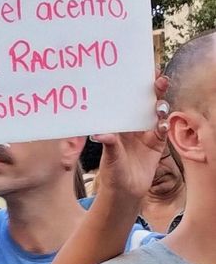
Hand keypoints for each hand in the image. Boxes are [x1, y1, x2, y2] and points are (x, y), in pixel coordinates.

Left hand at [92, 75, 168, 200]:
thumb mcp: (109, 156)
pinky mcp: (157, 144)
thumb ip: (109, 144)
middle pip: (146, 102)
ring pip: (157, 114)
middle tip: (158, 80)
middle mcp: (133, 125)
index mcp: (119, 123)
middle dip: (154, 90)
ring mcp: (146, 134)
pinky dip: (163, 126)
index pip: (127, 100)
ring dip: (160, 106)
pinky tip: (162, 125)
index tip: (140, 73)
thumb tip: (100, 134)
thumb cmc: (112, 171)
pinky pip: (162, 131)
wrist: (124, 191)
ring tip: (159, 105)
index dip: (134, 86)